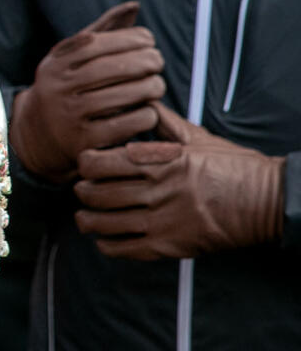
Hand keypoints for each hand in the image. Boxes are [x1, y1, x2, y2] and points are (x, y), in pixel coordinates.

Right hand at [9, 2, 163, 181]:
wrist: (37, 134)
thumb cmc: (66, 86)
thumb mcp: (73, 57)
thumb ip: (103, 31)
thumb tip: (134, 6)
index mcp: (55, 64)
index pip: (96, 43)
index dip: (128, 38)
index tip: (148, 40)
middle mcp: (58, 88)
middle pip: (111, 68)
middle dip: (144, 61)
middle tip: (158, 62)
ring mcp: (70, 116)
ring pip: (122, 96)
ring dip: (150, 88)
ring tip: (156, 85)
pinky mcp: (85, 143)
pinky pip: (126, 125)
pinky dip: (145, 115)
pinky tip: (149, 110)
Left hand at [74, 106, 285, 258]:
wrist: (268, 201)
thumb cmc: (234, 167)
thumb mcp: (197, 138)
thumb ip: (164, 122)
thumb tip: (143, 102)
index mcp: (159, 161)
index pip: (100, 162)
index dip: (85, 164)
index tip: (86, 164)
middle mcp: (156, 190)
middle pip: (97, 193)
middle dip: (82, 192)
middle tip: (82, 191)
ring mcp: (162, 220)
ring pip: (105, 222)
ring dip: (88, 220)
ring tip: (85, 217)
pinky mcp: (171, 246)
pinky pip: (125, 249)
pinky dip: (108, 245)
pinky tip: (105, 240)